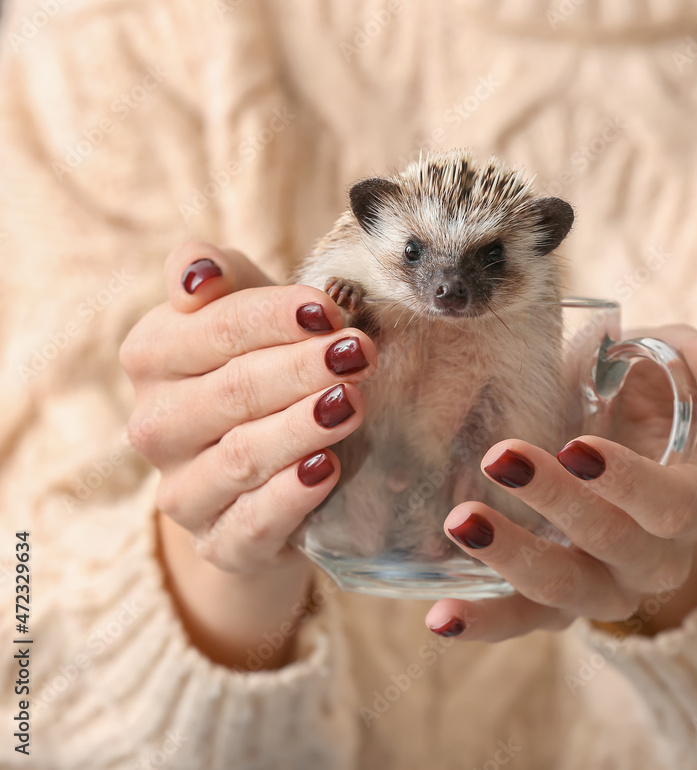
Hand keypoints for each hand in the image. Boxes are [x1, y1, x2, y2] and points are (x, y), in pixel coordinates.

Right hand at [119, 241, 377, 666]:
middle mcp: (155, 425)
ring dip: (301, 428)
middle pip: (232, 392)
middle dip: (301, 369)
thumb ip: (217, 272)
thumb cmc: (258, 364)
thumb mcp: (241, 308)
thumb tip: (199, 275)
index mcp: (152, 356)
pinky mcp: (218, 542)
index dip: (274, 317)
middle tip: (360, 353)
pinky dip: (290, 496)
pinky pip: (250, 524)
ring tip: (350, 403)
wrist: (267, 464)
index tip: (330, 310)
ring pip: (240, 457)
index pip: (212, 330)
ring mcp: (183, 489)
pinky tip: (328, 468)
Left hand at [424, 326, 696, 641]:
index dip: (628, 482)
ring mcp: (606, 587)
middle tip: (501, 458)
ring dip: (514, 559)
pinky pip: (525, 622)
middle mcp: (656, 557)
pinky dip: (485, 623)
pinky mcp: (557, 604)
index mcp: (693, 499)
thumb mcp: (668, 364)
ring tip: (462, 522)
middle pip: (613, 544)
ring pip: (567, 591)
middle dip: (558, 504)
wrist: (618, 449)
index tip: (577, 448)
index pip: (673, 505)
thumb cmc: (639, 399)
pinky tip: (441, 617)